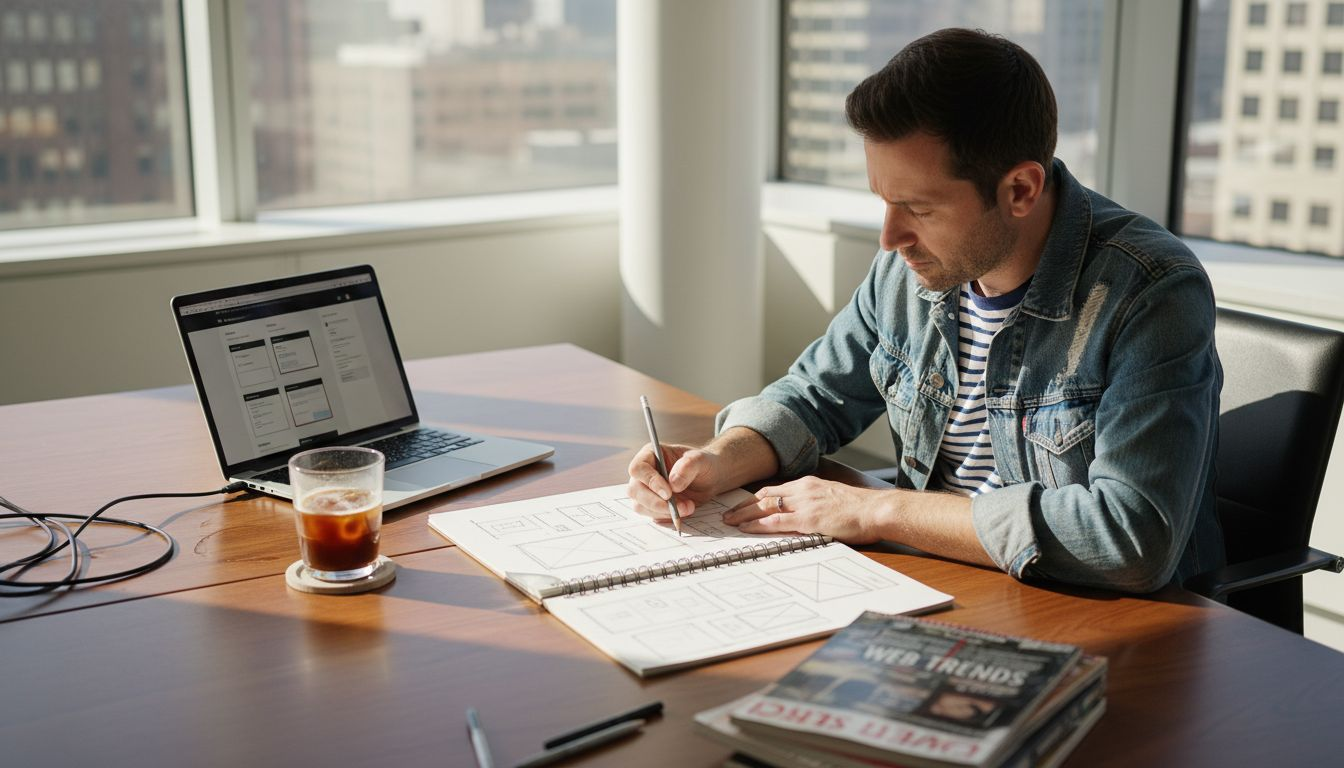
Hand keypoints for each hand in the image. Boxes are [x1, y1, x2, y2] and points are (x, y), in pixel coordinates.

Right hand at [626, 443, 724, 521]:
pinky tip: (682, 512)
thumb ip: (688, 466)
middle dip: (657, 503)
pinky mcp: (652, 505)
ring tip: (687, 507)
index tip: (668, 493)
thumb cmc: (703, 464)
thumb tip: (673, 483)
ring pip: (640, 506)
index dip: (650, 481)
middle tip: (679, 507)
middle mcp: (644, 473)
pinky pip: (651, 515)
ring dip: (663, 512)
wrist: (710, 479)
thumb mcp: (701, 460)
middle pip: (635, 490)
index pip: (638, 468)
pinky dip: (666, 517)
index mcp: (650, 455)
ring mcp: (646, 490)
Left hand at [720, 476, 886, 543]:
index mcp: (809, 485)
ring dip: (745, 515)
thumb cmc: (861, 509)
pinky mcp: (808, 519)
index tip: (743, 505)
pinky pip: (777, 521)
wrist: (877, 510)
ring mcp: (804, 504)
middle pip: (764, 496)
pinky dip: (759, 525)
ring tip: (730, 522)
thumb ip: (817, 502)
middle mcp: (803, 490)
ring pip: (766, 507)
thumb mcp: (834, 498)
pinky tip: (747, 529)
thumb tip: (806, 514)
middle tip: (727, 514)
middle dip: (744, 505)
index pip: (775, 490)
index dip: (756, 498)